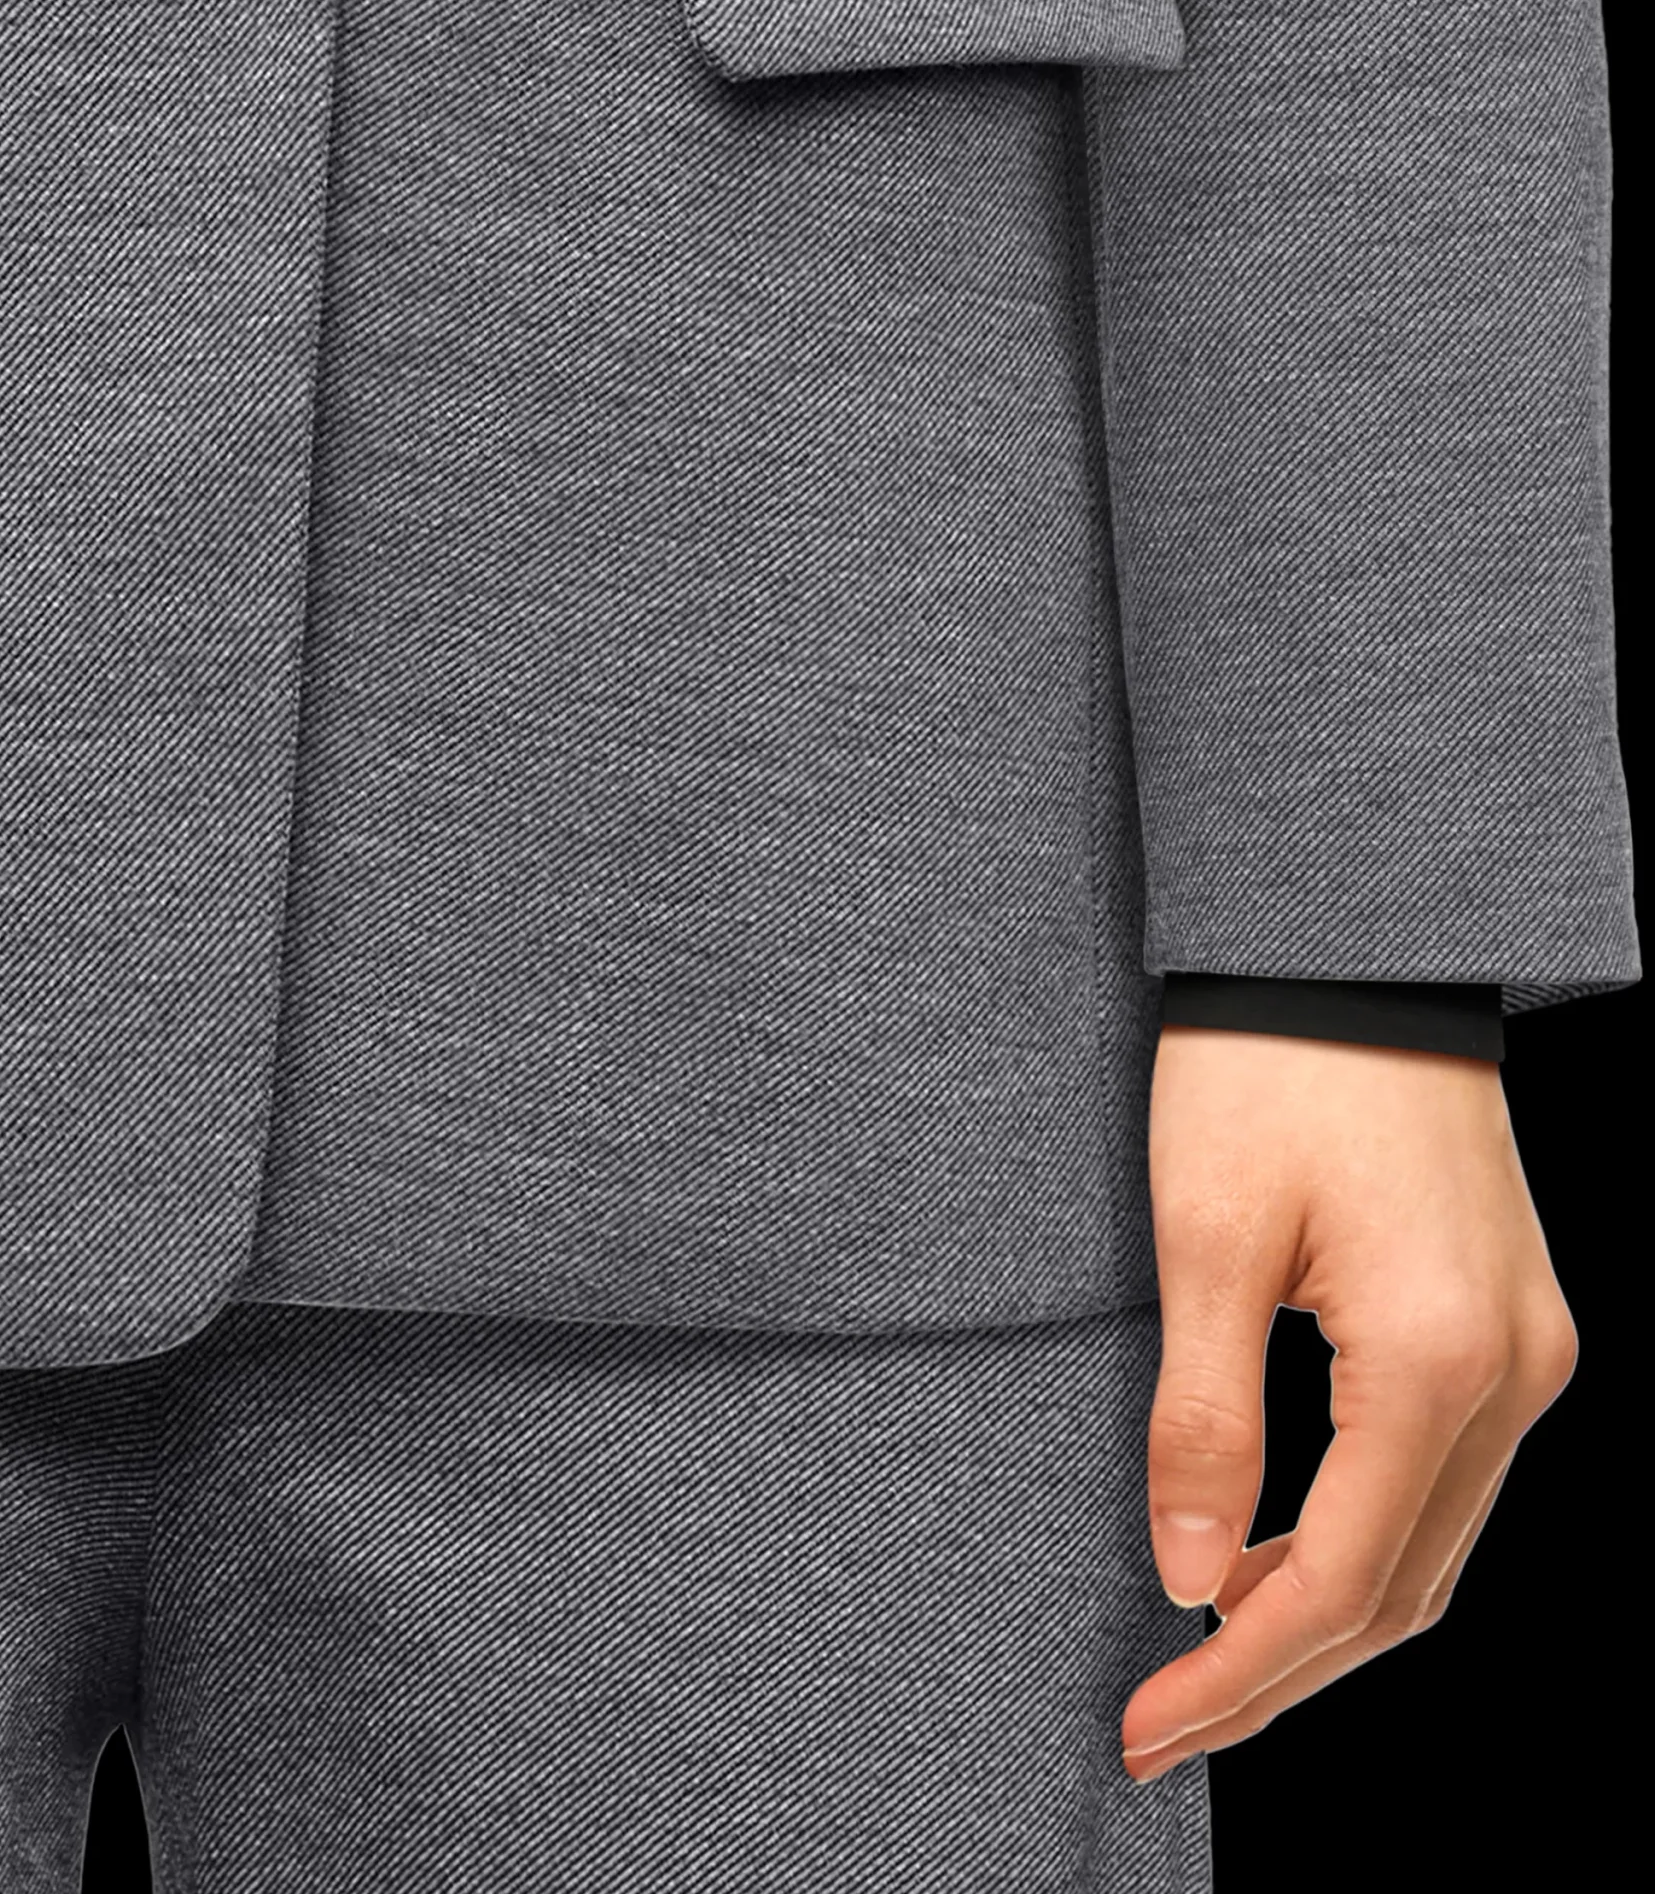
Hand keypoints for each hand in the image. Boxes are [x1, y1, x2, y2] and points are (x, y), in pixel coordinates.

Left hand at [1123, 1023, 1578, 1782]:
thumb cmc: (1265, 1066)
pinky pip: (1449, 1476)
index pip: (1340, 1584)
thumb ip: (1204, 1419)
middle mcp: (1515, 1371)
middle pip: (1405, 1592)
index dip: (1238, 1676)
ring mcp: (1530, 1346)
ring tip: (1208, 1657)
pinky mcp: (1515, 1319)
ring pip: (1436, 1545)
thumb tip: (1190, 1578)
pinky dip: (1368, 1537)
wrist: (1349, 942)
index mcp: (1437, 1359)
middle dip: (1281, 1670)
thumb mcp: (1204, 1234)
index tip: (1145, 1733)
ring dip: (1327, 1612)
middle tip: (1165, 1725)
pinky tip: (1282, 1549)